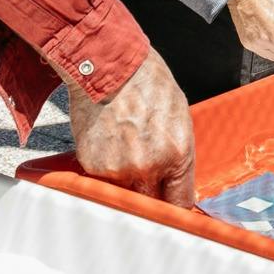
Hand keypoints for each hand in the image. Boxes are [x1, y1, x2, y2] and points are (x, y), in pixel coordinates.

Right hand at [65, 49, 197, 206]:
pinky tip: (110, 142)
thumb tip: (176, 185)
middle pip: (151, 204)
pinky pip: (103, 179)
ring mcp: (118, 168)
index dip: (174, 206)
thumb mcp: (179, 119)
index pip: (180, 203)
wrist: (110, 66)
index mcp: (177, 154)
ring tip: (126, 148)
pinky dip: (106, 167)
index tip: (170, 205)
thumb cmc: (147, 84)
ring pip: (125, 193)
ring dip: (126, 180)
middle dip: (150, 195)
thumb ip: (178, 158)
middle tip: (146, 175)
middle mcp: (148, 167)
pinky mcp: (93, 165)